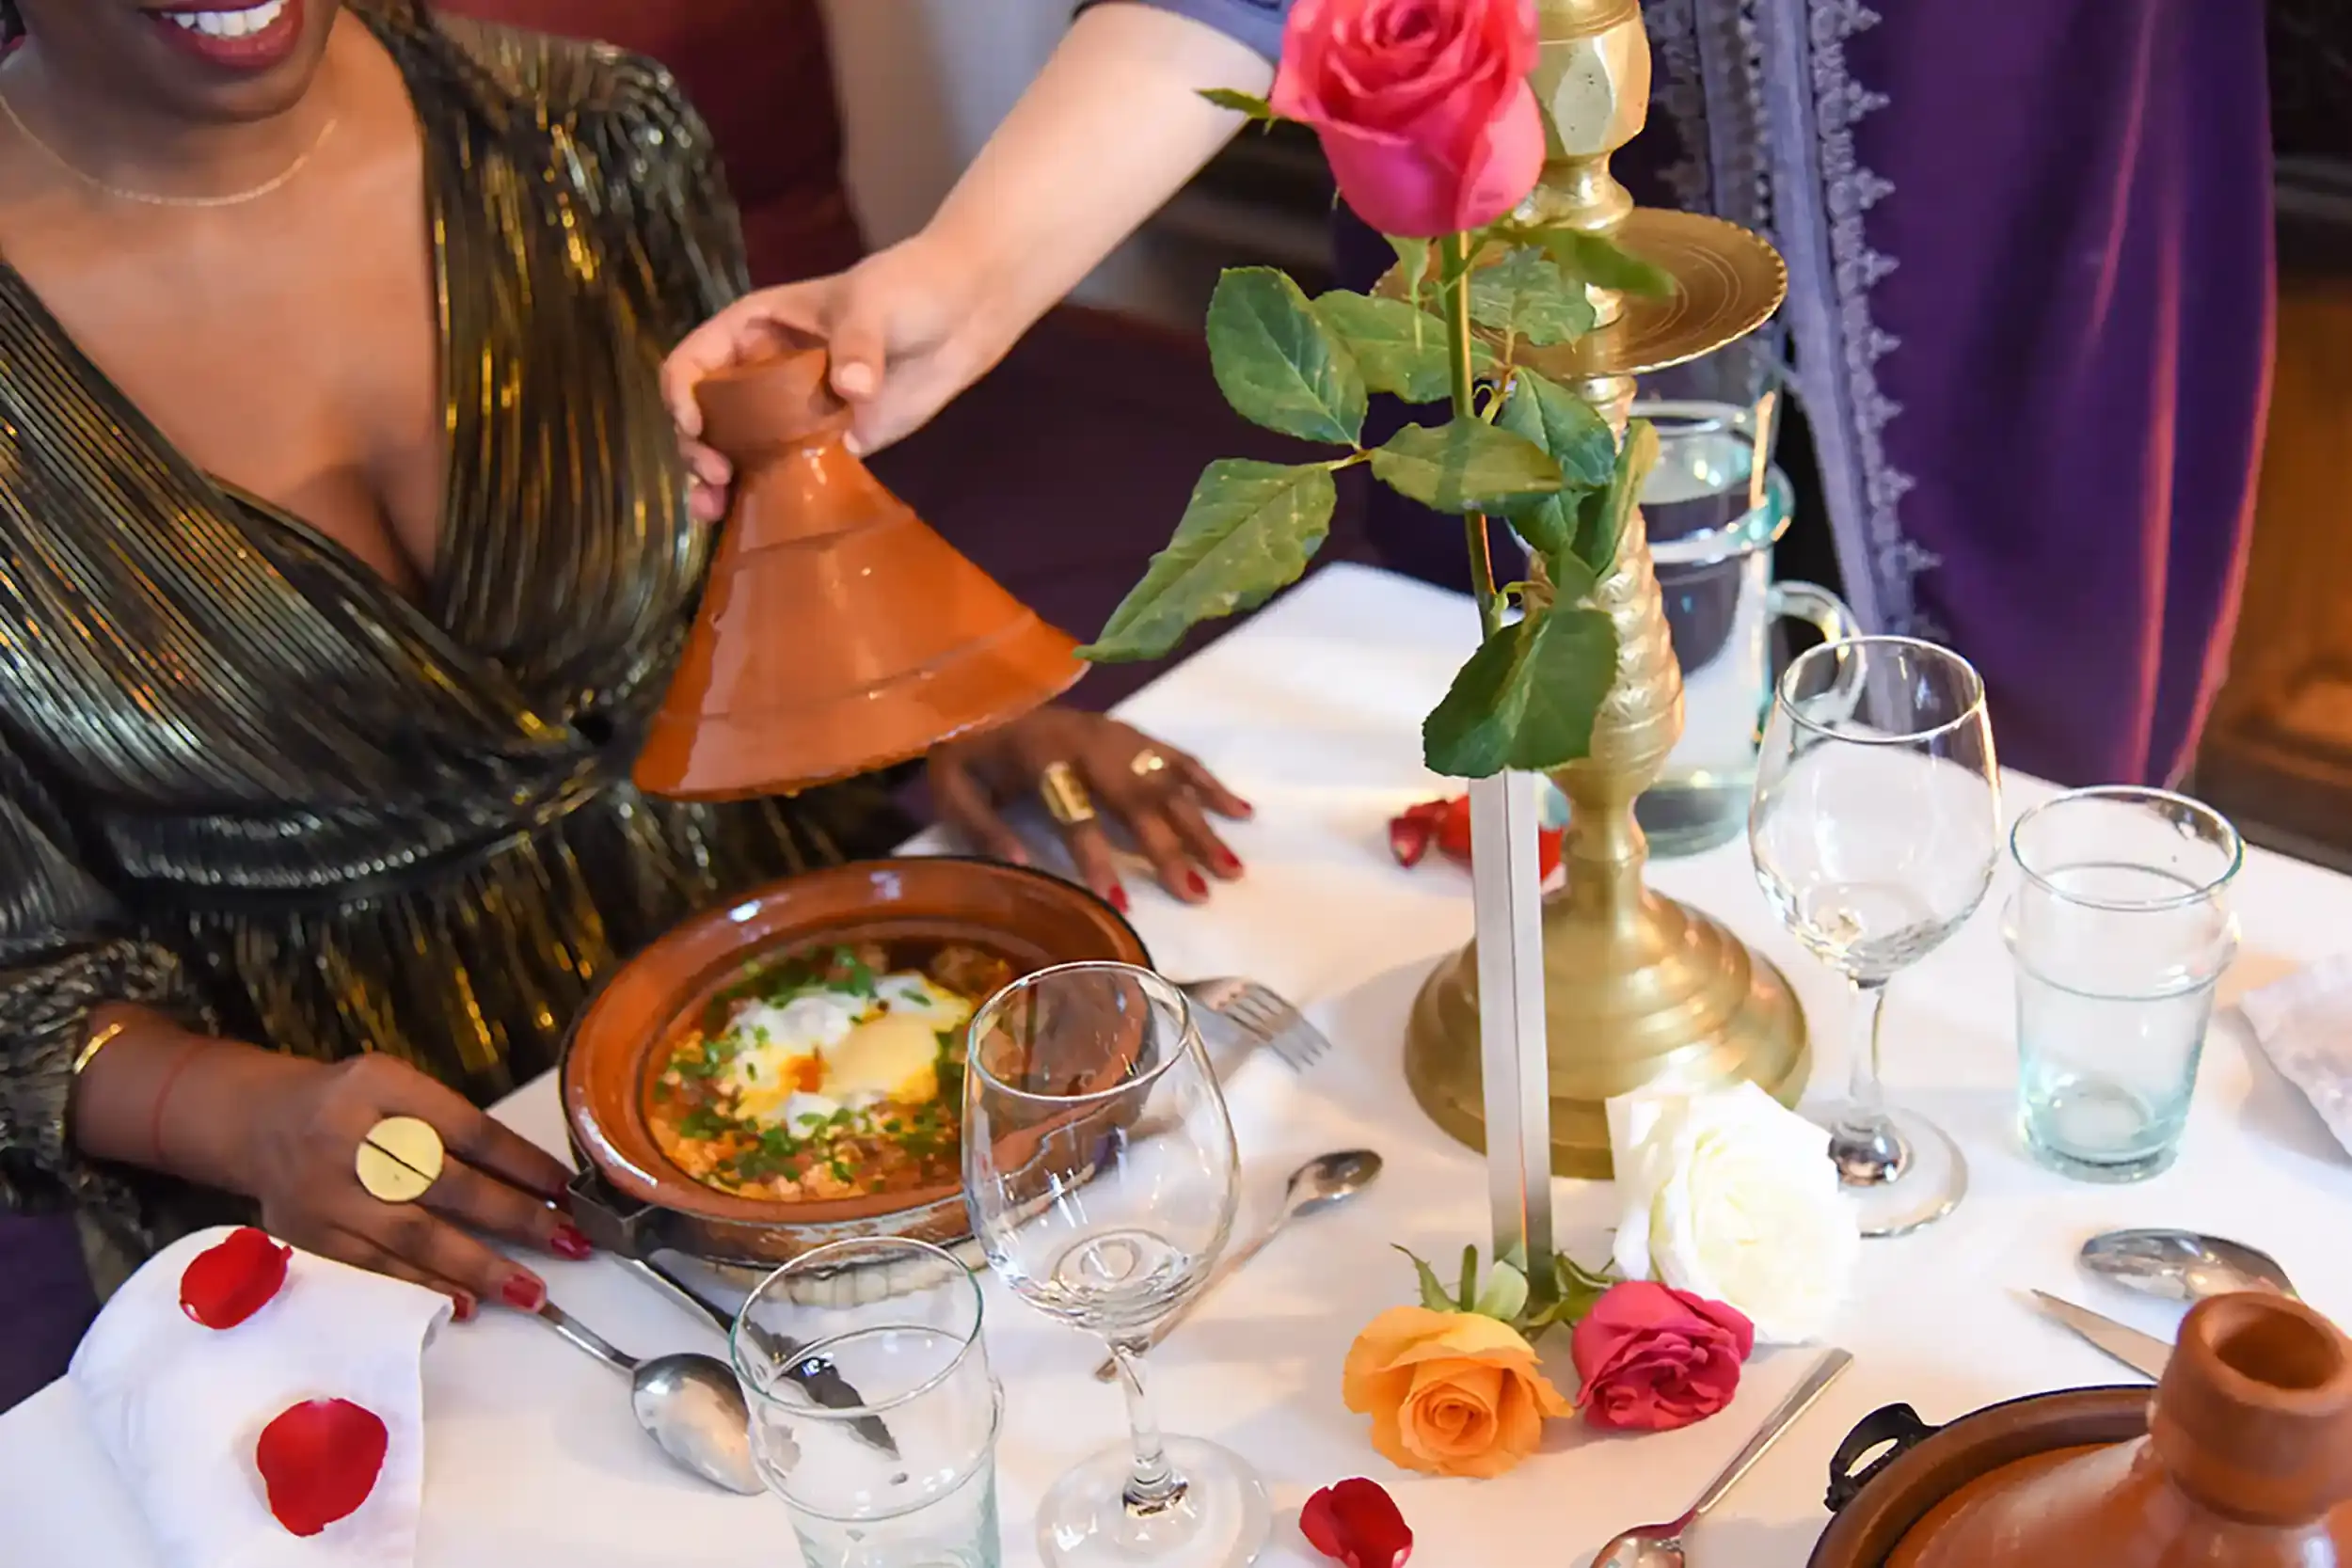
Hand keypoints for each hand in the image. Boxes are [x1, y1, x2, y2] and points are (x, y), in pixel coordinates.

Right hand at [187, 1049, 584, 1318]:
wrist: (256, 1123)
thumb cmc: (350, 1105)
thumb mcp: (396, 1086)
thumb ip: (452, 1124)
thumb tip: (534, 1180)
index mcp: (379, 1085)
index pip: (467, 1129)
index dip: (522, 1163)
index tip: (566, 1191)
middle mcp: (347, 1136)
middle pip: (445, 1184)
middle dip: (514, 1218)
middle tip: (569, 1243)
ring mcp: (322, 1192)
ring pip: (412, 1236)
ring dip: (478, 1267)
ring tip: (530, 1290)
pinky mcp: (306, 1237)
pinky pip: (374, 1270)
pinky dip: (422, 1288)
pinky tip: (464, 1304)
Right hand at [661, 232, 1009, 520]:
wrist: (962, 315)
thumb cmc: (905, 289)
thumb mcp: (872, 304)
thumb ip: (857, 345)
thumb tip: (853, 389)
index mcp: (752, 330)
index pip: (693, 361)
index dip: (684, 394)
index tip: (698, 427)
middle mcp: (760, 375)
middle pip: (706, 417)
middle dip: (698, 450)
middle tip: (717, 477)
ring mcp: (791, 414)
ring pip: (737, 452)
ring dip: (719, 483)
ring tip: (714, 511)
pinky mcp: (827, 444)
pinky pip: (785, 473)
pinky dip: (766, 497)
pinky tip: (756, 520)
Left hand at [929, 707, 1251, 908]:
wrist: (982, 694)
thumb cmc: (968, 753)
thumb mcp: (951, 789)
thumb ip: (981, 826)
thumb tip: (1019, 864)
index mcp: (1040, 754)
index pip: (1074, 811)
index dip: (1094, 857)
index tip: (1117, 902)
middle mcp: (1088, 741)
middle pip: (1136, 798)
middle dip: (1169, 848)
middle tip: (1197, 894)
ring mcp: (1117, 734)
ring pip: (1168, 781)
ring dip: (1202, 825)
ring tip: (1230, 868)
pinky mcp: (1132, 732)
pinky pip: (1179, 757)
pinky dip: (1212, 785)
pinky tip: (1241, 812)